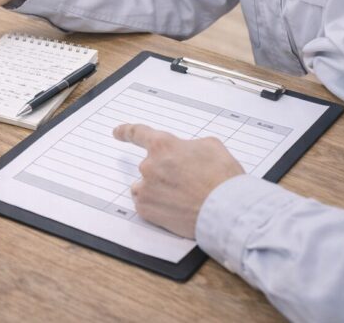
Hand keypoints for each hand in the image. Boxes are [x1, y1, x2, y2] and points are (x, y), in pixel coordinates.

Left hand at [113, 124, 244, 238]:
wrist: (226, 211)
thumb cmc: (222, 179)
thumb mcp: (210, 146)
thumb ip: (188, 145)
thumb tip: (183, 151)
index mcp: (163, 146)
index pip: (138, 133)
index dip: (126, 132)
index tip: (117, 132)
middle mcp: (149, 166)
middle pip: (150, 165)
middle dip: (165, 172)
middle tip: (188, 182)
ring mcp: (146, 189)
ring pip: (146, 186)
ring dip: (158, 189)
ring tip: (182, 197)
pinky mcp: (146, 210)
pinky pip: (146, 203)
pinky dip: (158, 205)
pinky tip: (176, 207)